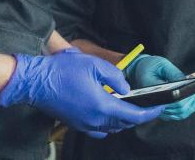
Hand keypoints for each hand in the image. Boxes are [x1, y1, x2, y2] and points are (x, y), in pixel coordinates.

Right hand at [0, 48, 163, 137]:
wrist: (35, 82)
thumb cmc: (62, 71)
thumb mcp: (93, 64)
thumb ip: (115, 76)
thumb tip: (126, 88)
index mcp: (102, 106)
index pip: (133, 116)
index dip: (149, 113)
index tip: (159, 108)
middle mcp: (94, 120)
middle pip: (123, 123)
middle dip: (137, 115)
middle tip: (146, 104)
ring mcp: (84, 124)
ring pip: (111, 128)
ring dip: (123, 119)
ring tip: (129, 106)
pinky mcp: (75, 124)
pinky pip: (98, 129)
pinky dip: (108, 123)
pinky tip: (107, 111)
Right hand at [125, 54, 194, 120]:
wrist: (138, 71)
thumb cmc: (149, 66)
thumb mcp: (162, 64)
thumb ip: (174, 73)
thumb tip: (187, 80)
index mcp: (152, 89)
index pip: (173, 99)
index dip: (187, 96)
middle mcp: (154, 102)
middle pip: (179, 109)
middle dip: (192, 100)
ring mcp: (158, 108)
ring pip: (179, 114)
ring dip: (191, 105)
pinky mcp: (161, 110)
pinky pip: (177, 114)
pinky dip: (187, 108)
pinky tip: (192, 99)